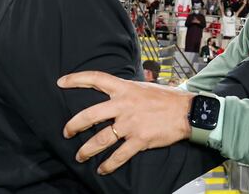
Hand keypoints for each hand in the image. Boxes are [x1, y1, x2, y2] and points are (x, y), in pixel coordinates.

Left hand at [58, 72, 193, 174]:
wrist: (187, 111)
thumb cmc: (166, 98)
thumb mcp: (143, 87)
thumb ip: (126, 91)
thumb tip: (113, 93)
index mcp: (125, 88)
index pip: (96, 78)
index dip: (77, 79)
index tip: (61, 82)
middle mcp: (124, 105)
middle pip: (90, 114)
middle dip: (74, 125)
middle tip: (66, 132)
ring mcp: (131, 123)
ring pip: (101, 139)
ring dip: (87, 150)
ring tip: (80, 155)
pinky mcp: (139, 140)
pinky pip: (118, 155)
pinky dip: (108, 164)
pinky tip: (102, 169)